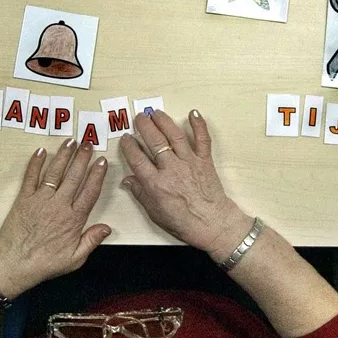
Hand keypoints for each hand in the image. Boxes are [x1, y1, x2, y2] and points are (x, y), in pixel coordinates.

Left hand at [0, 140, 110, 297]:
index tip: (102, 162)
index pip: (90, 192)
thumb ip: (91, 241)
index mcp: (73, 220)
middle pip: (74, 177)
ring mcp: (40, 200)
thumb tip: (107, 228)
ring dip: (64, 155)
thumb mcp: (74, 260)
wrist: (14, 264)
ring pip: (55, 173)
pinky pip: (31, 177)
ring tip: (71, 141)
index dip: (97, 175)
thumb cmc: (44, 264)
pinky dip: (36, 163)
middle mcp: (58, 206)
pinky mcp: (24, 199)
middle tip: (89, 144)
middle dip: (83, 158)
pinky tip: (41, 151)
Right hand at [119, 110, 252, 259]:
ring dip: (164, 121)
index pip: (137, 159)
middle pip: (154, 141)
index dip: (129, 146)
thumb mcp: (155, 213)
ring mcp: (189, 163)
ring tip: (156, 113)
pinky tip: (193, 113)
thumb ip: (141, 194)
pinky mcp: (204, 161)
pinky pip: (202, 139)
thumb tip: (128, 181)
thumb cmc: (184, 222)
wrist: (212, 224)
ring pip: (174, 136)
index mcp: (156, 184)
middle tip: (139, 118)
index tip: (125, 139)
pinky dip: (199, 125)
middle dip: (144, 126)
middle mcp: (171, 169)